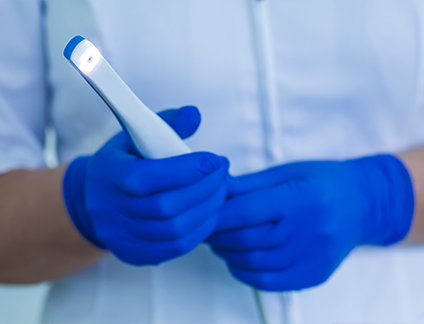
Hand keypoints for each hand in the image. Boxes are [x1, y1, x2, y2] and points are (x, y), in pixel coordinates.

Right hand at [63, 106, 229, 265]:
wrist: (93, 199)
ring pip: (175, 230)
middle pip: (166, 207)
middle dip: (205, 188)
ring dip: (207, 209)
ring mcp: (122, 237)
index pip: (149, 177)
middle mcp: (111, 210)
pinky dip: (200, 230)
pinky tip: (210, 212)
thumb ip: (167, 123)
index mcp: (110, 174)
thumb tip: (195, 115)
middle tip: (223, 173)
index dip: (187, 169)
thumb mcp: (136, 135)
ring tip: (221, 190)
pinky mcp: (134, 253)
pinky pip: (175, 247)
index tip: (215, 159)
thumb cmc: (123, 162)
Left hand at [207, 155, 413, 290]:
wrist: (362, 204)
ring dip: (227, 254)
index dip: (218, 215)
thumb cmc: (323, 181)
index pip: (246, 211)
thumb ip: (249, 185)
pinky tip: (238, 260)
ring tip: (219, 241)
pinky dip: (245, 272)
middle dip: (217, 235)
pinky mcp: (314, 274)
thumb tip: (215, 191)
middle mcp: (310, 230)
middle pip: (247, 239)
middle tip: (205, 227)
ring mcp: (314, 256)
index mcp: (301, 197)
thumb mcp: (286, 172)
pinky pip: (269, 282)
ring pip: (254, 263)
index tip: (203, 212)